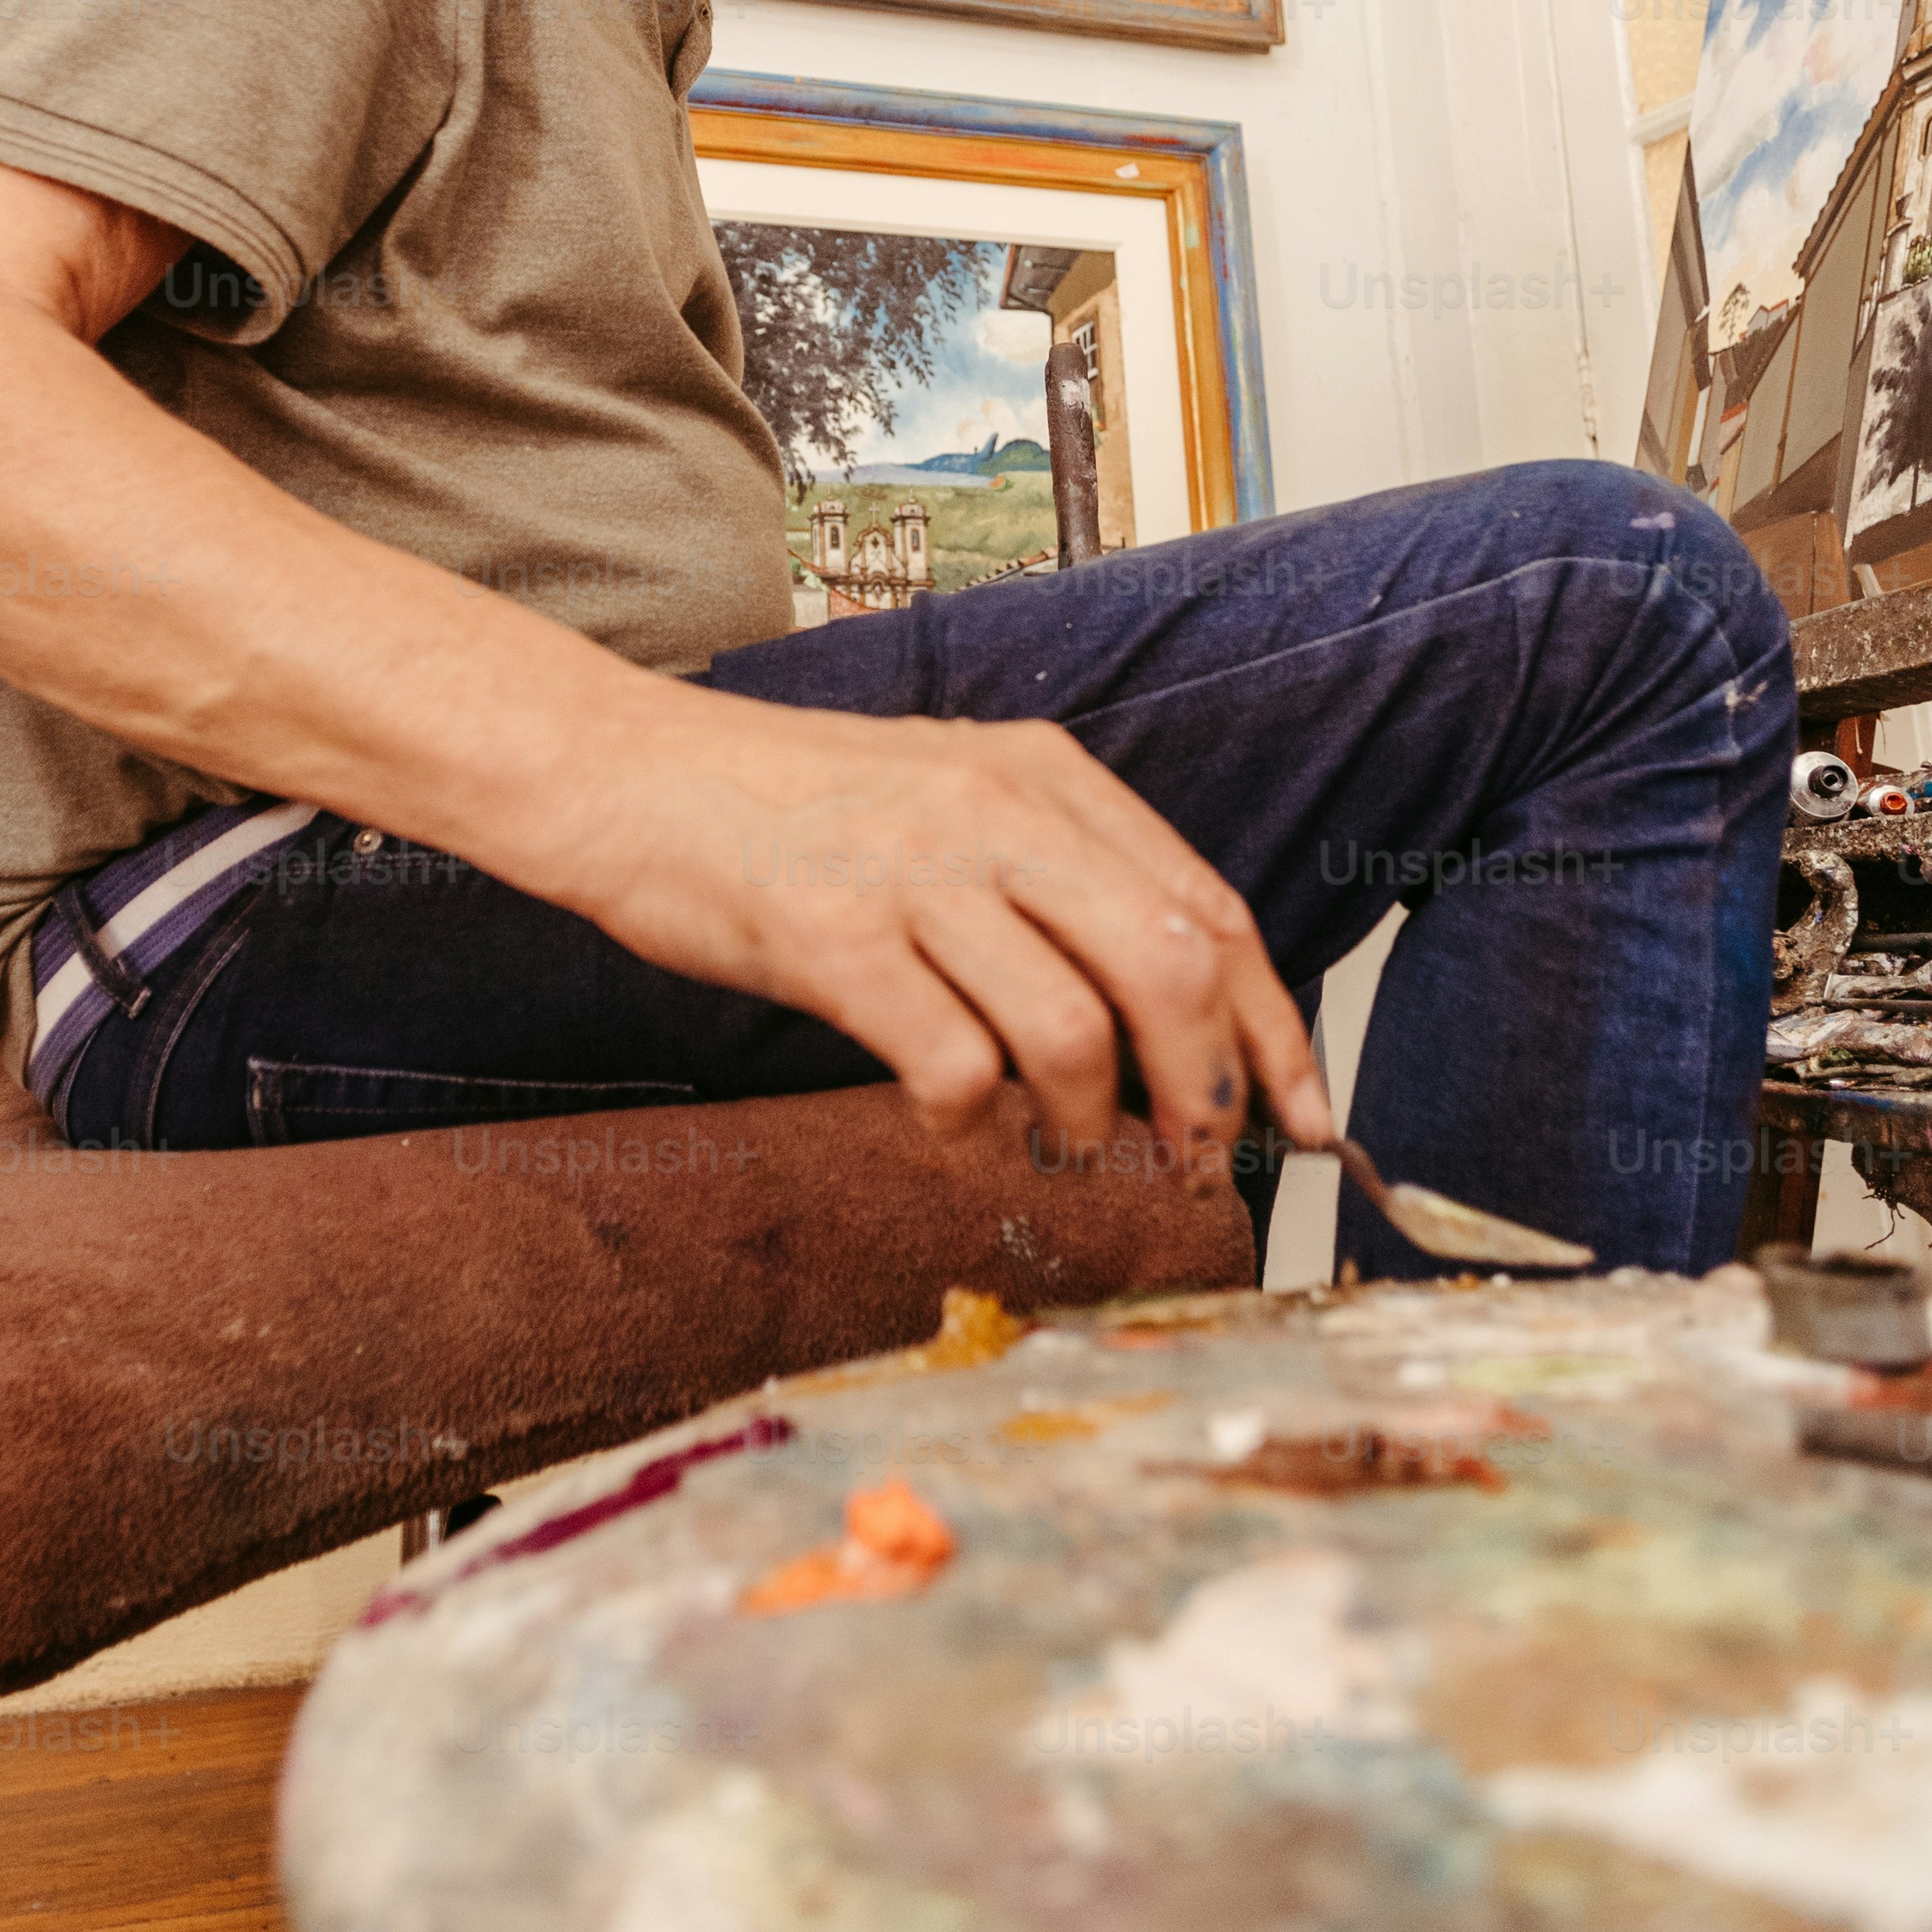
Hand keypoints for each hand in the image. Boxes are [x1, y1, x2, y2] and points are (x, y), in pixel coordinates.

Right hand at [557, 687, 1334, 1166]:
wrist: (628, 773)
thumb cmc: (791, 810)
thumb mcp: (947, 802)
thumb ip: (1053, 881)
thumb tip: (1167, 1020)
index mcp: (1042, 775)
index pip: (1211, 909)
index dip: (1274, 1029)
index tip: (1303, 1116)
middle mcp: (994, 812)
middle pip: (1173, 967)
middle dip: (1209, 1088)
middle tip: (1196, 1157)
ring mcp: (914, 872)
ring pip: (1074, 1026)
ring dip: (1086, 1119)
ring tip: (1057, 1142)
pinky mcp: (833, 938)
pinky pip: (951, 1063)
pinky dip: (967, 1120)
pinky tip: (948, 1118)